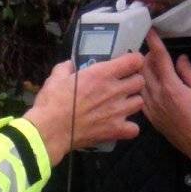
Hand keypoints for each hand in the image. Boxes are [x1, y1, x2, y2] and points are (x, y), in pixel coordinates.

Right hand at [23, 53, 144, 165]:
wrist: (50, 129)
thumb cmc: (52, 101)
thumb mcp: (56, 77)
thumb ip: (66, 68)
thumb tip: (69, 65)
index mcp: (101, 74)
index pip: (134, 61)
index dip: (133, 61)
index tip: (127, 64)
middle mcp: (114, 90)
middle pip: (140, 81)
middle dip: (133, 81)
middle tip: (122, 85)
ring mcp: (118, 111)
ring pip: (140, 102)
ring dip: (132, 102)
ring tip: (121, 105)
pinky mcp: (116, 130)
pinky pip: (134, 128)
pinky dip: (129, 127)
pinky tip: (119, 125)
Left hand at [141, 30, 190, 164]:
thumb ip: (189, 72)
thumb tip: (180, 59)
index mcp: (171, 87)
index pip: (159, 59)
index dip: (154, 43)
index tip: (150, 32)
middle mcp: (157, 96)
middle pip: (145, 69)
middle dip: (147, 57)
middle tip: (154, 52)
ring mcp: (152, 108)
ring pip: (140, 83)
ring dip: (143, 71)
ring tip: (151, 67)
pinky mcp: (151, 118)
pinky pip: (141, 98)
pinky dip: (143, 87)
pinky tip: (149, 85)